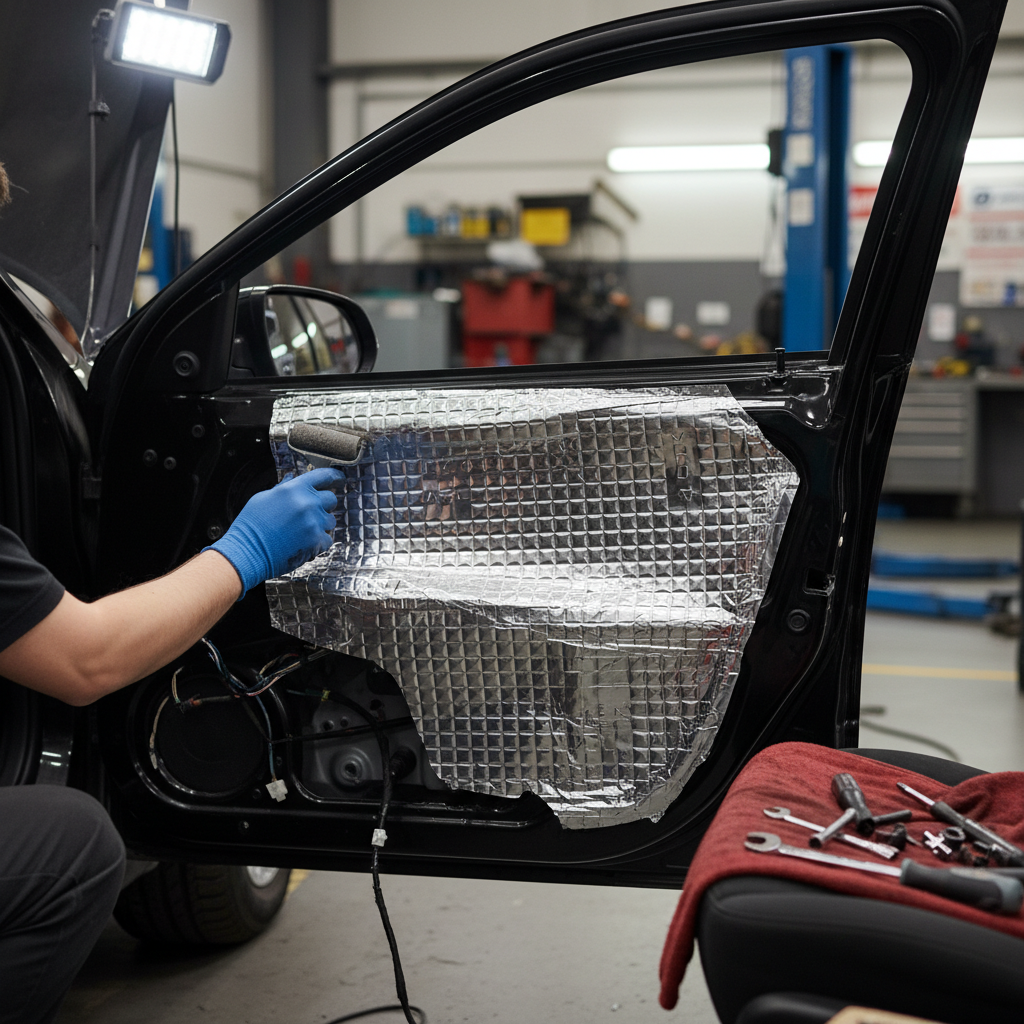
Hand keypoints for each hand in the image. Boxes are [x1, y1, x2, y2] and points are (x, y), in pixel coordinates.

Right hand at [206, 468, 342, 596]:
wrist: (246, 552)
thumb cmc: (251, 526)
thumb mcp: (263, 498)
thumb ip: (283, 487)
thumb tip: (292, 478)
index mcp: (294, 489)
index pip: (323, 476)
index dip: (334, 476)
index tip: (339, 479)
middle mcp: (307, 503)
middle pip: (331, 499)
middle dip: (323, 506)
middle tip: (308, 515)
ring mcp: (314, 522)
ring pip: (331, 521)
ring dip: (321, 525)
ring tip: (301, 532)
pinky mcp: (316, 541)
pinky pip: (327, 539)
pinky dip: (318, 543)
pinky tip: (302, 543)